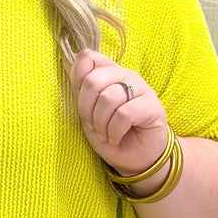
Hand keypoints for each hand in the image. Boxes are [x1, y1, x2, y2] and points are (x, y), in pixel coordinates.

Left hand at [66, 51, 168, 176]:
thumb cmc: (110, 134)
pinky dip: (114, 131)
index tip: (82, 105)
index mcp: (109, 72)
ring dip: (101, 123)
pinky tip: (116, 138)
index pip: (88, 58)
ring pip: (108, 98)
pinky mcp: (152, 106)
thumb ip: (80, 88)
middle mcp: (126, 75)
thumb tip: (64, 59)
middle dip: (86, 109)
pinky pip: (124, 114)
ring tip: (105, 134)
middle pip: (93, 80)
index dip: (77, 81)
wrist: (135, 159)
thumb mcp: (87, 112)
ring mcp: (142, 89)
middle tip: (93, 125)